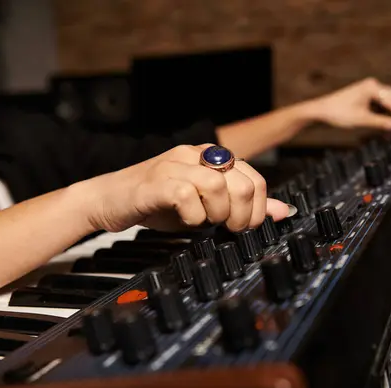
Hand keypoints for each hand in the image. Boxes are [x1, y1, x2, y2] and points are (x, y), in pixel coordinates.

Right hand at [79, 144, 289, 232]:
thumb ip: (242, 206)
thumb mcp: (207, 205)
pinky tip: (186, 221)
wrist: (110, 200)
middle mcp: (195, 155)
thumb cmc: (158, 203)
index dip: (257, 209)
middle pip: (241, 181)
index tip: (245, 227)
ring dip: (218, 214)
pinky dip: (193, 217)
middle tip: (229, 229)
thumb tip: (280, 211)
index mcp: (211, 157)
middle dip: (242, 215)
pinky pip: (187, 196)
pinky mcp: (155, 181)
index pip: (255, 177)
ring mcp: (174, 165)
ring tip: (206, 223)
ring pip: (217, 185)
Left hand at [306, 77, 390, 130]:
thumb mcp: (361, 120)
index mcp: (372, 87)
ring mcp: (369, 88)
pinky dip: (387, 110)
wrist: (321, 110)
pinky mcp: (366, 93)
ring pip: (389, 99)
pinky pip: (382, 101)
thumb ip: (380, 122)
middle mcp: (372, 84)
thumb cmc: (337, 113)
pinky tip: (389, 121)